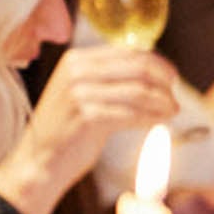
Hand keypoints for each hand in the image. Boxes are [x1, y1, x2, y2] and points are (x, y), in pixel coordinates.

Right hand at [0, 46, 179, 213]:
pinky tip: (159, 122)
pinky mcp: (87, 117)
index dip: (157, 63)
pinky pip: (131, 114)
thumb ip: (106, 77)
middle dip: (163, 82)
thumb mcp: (80, 93)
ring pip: (138, 91)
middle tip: (174, 97)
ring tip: (172, 112)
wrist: (39, 161)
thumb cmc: (66, 130)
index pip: (128, 52)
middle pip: (137, 67)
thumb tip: (151, 68)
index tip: (171, 77)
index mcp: (76, 60)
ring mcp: (79, 93)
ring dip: (161, 102)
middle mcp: (76, 71)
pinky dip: (150, 118)